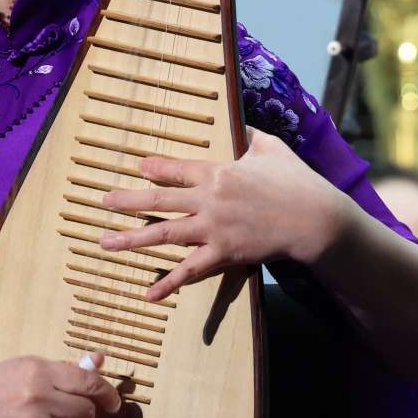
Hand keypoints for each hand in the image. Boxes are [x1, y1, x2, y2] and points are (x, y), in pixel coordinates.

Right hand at [0, 354, 121, 417]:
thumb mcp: (26, 367)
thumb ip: (65, 368)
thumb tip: (100, 360)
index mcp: (39, 372)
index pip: (89, 383)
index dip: (108, 394)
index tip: (113, 403)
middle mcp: (38, 399)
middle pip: (87, 411)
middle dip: (85, 412)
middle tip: (69, 411)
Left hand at [97, 130, 345, 302]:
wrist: (313, 218)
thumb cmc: (295, 180)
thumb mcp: (271, 147)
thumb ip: (251, 134)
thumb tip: (242, 123)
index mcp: (217, 171)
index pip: (176, 169)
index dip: (154, 168)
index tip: (137, 167)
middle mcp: (208, 199)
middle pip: (159, 200)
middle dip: (127, 201)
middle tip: (104, 202)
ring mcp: (213, 229)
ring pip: (163, 234)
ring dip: (131, 239)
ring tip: (105, 243)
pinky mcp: (223, 253)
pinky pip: (191, 270)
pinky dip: (169, 283)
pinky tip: (149, 293)